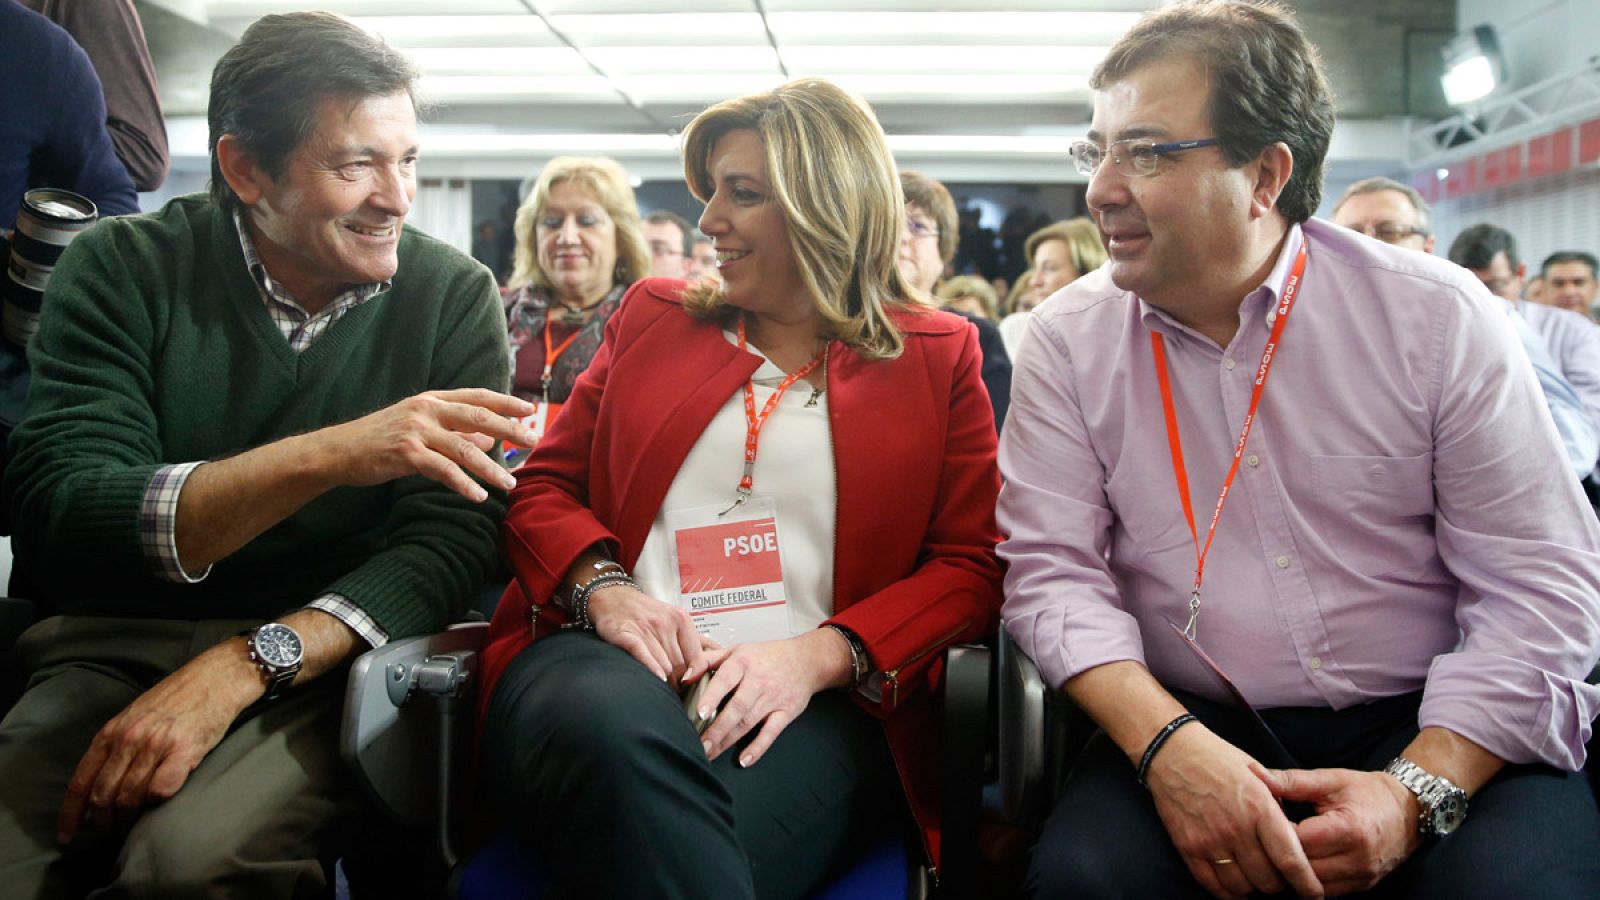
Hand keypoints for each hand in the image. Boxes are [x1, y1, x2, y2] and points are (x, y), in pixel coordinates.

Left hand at [57, 640, 263, 843]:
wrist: (217, 677)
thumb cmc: (178, 698)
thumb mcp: (134, 716)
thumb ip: (117, 745)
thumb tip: (102, 785)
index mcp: (112, 731)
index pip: (81, 781)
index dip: (71, 814)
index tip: (68, 835)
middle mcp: (129, 738)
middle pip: (102, 795)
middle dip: (103, 821)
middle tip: (110, 830)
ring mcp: (155, 744)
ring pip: (129, 797)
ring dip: (130, 817)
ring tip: (135, 822)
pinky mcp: (184, 750)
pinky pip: (161, 791)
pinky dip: (157, 803)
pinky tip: (161, 802)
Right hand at [318, 388, 536, 501]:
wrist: (339, 451)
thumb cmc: (382, 439)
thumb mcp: (420, 428)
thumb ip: (455, 431)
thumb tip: (491, 437)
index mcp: (432, 400)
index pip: (477, 396)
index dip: (505, 402)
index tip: (530, 410)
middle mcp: (427, 410)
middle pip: (478, 417)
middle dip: (509, 429)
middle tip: (533, 441)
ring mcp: (416, 430)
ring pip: (464, 448)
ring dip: (490, 468)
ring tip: (510, 484)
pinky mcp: (406, 453)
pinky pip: (443, 470)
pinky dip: (463, 484)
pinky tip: (478, 496)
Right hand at [588, 583, 713, 686]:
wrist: (613, 598)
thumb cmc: (646, 613)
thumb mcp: (676, 619)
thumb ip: (697, 640)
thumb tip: (722, 655)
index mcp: (681, 619)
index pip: (697, 657)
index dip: (696, 677)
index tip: (692, 687)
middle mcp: (664, 622)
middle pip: (680, 665)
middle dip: (679, 684)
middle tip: (677, 695)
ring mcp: (645, 627)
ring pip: (664, 664)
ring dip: (666, 683)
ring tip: (665, 693)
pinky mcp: (625, 633)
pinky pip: (642, 654)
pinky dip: (652, 668)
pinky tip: (657, 678)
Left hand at [693, 629, 849, 767]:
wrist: (807, 660)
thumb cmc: (768, 656)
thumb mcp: (737, 649)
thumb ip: (708, 660)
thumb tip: (685, 676)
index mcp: (743, 663)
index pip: (725, 681)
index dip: (712, 697)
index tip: (700, 713)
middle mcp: (758, 681)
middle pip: (736, 708)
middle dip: (717, 729)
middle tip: (700, 745)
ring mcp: (773, 698)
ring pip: (749, 722)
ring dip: (729, 740)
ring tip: (711, 753)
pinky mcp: (786, 712)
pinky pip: (771, 732)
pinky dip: (758, 747)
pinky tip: (744, 760)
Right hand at [1144, 725, 1323, 898]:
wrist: (1172, 751)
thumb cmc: (1218, 758)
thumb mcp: (1258, 774)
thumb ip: (1277, 806)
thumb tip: (1293, 838)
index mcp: (1259, 808)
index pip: (1290, 860)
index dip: (1307, 884)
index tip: (1315, 894)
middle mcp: (1235, 829)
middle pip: (1267, 881)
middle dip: (1279, 883)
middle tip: (1278, 874)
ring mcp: (1209, 841)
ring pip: (1241, 888)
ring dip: (1253, 888)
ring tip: (1255, 876)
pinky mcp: (1188, 847)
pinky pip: (1212, 886)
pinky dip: (1227, 892)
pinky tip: (1234, 884)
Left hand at [1260, 767, 1420, 895]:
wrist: (1409, 810)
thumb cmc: (1367, 792)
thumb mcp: (1330, 779)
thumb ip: (1291, 781)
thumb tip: (1254, 773)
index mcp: (1348, 829)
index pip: (1298, 842)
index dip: (1276, 831)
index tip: (1264, 818)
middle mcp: (1357, 859)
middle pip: (1303, 868)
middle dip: (1280, 854)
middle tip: (1267, 837)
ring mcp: (1361, 877)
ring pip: (1312, 886)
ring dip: (1294, 871)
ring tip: (1282, 849)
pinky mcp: (1363, 887)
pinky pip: (1327, 892)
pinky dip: (1310, 880)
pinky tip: (1301, 862)